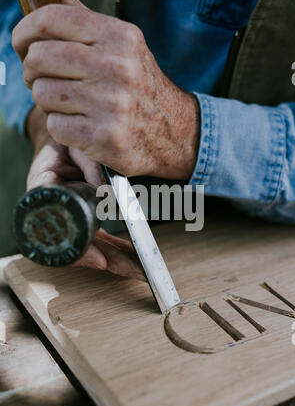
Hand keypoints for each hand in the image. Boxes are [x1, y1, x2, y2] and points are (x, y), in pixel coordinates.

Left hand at [13, 0, 199, 179]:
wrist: (173, 132)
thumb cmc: (139, 87)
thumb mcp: (122, 46)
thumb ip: (83, 20)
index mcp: (119, 37)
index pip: (50, 20)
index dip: (24, 32)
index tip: (21, 45)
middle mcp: (116, 68)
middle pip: (39, 58)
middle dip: (31, 71)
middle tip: (43, 80)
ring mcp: (110, 105)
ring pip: (43, 94)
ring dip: (48, 102)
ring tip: (69, 105)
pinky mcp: (104, 137)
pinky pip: (55, 126)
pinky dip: (61, 127)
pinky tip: (80, 125)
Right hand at [26, 106, 145, 280]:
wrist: (64, 135)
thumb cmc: (64, 139)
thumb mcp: (75, 145)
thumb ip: (90, 164)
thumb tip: (107, 191)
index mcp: (43, 190)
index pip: (56, 230)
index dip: (77, 249)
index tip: (98, 259)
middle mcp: (56, 210)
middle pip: (78, 244)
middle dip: (107, 259)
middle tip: (132, 270)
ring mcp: (71, 216)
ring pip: (92, 244)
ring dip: (116, 258)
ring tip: (139, 269)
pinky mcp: (84, 217)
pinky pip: (100, 236)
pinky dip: (117, 247)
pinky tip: (133, 257)